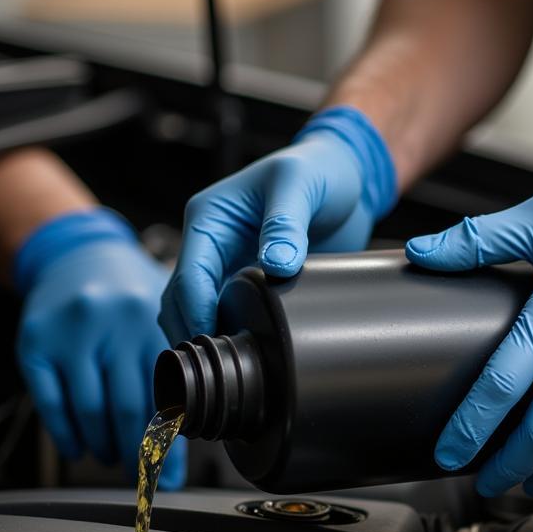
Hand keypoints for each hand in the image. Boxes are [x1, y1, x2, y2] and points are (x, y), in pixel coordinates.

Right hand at [16, 210, 185, 488]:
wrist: (76, 252)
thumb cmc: (127, 289)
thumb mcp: (162, 310)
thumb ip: (177, 359)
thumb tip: (194, 426)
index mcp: (150, 318)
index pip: (165, 393)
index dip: (170, 441)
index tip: (172, 474)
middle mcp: (111, 323)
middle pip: (127, 407)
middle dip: (137, 451)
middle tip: (143, 474)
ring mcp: (70, 333)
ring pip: (90, 411)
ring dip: (103, 446)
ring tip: (112, 458)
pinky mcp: (35, 342)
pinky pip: (51, 404)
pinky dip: (66, 434)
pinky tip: (79, 447)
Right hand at [160, 106, 395, 344]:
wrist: (348, 176)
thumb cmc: (319, 167)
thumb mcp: (299, 185)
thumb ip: (285, 223)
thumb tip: (277, 263)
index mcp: (209, 217)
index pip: (189, 273)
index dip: (197, 310)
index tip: (213, 338)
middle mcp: (213, 244)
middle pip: (184, 299)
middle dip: (194, 331)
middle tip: (220, 362)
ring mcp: (231, 265)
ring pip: (201, 311)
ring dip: (209, 335)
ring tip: (233, 364)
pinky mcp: (253, 282)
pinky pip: (232, 313)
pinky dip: (233, 332)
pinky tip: (249, 351)